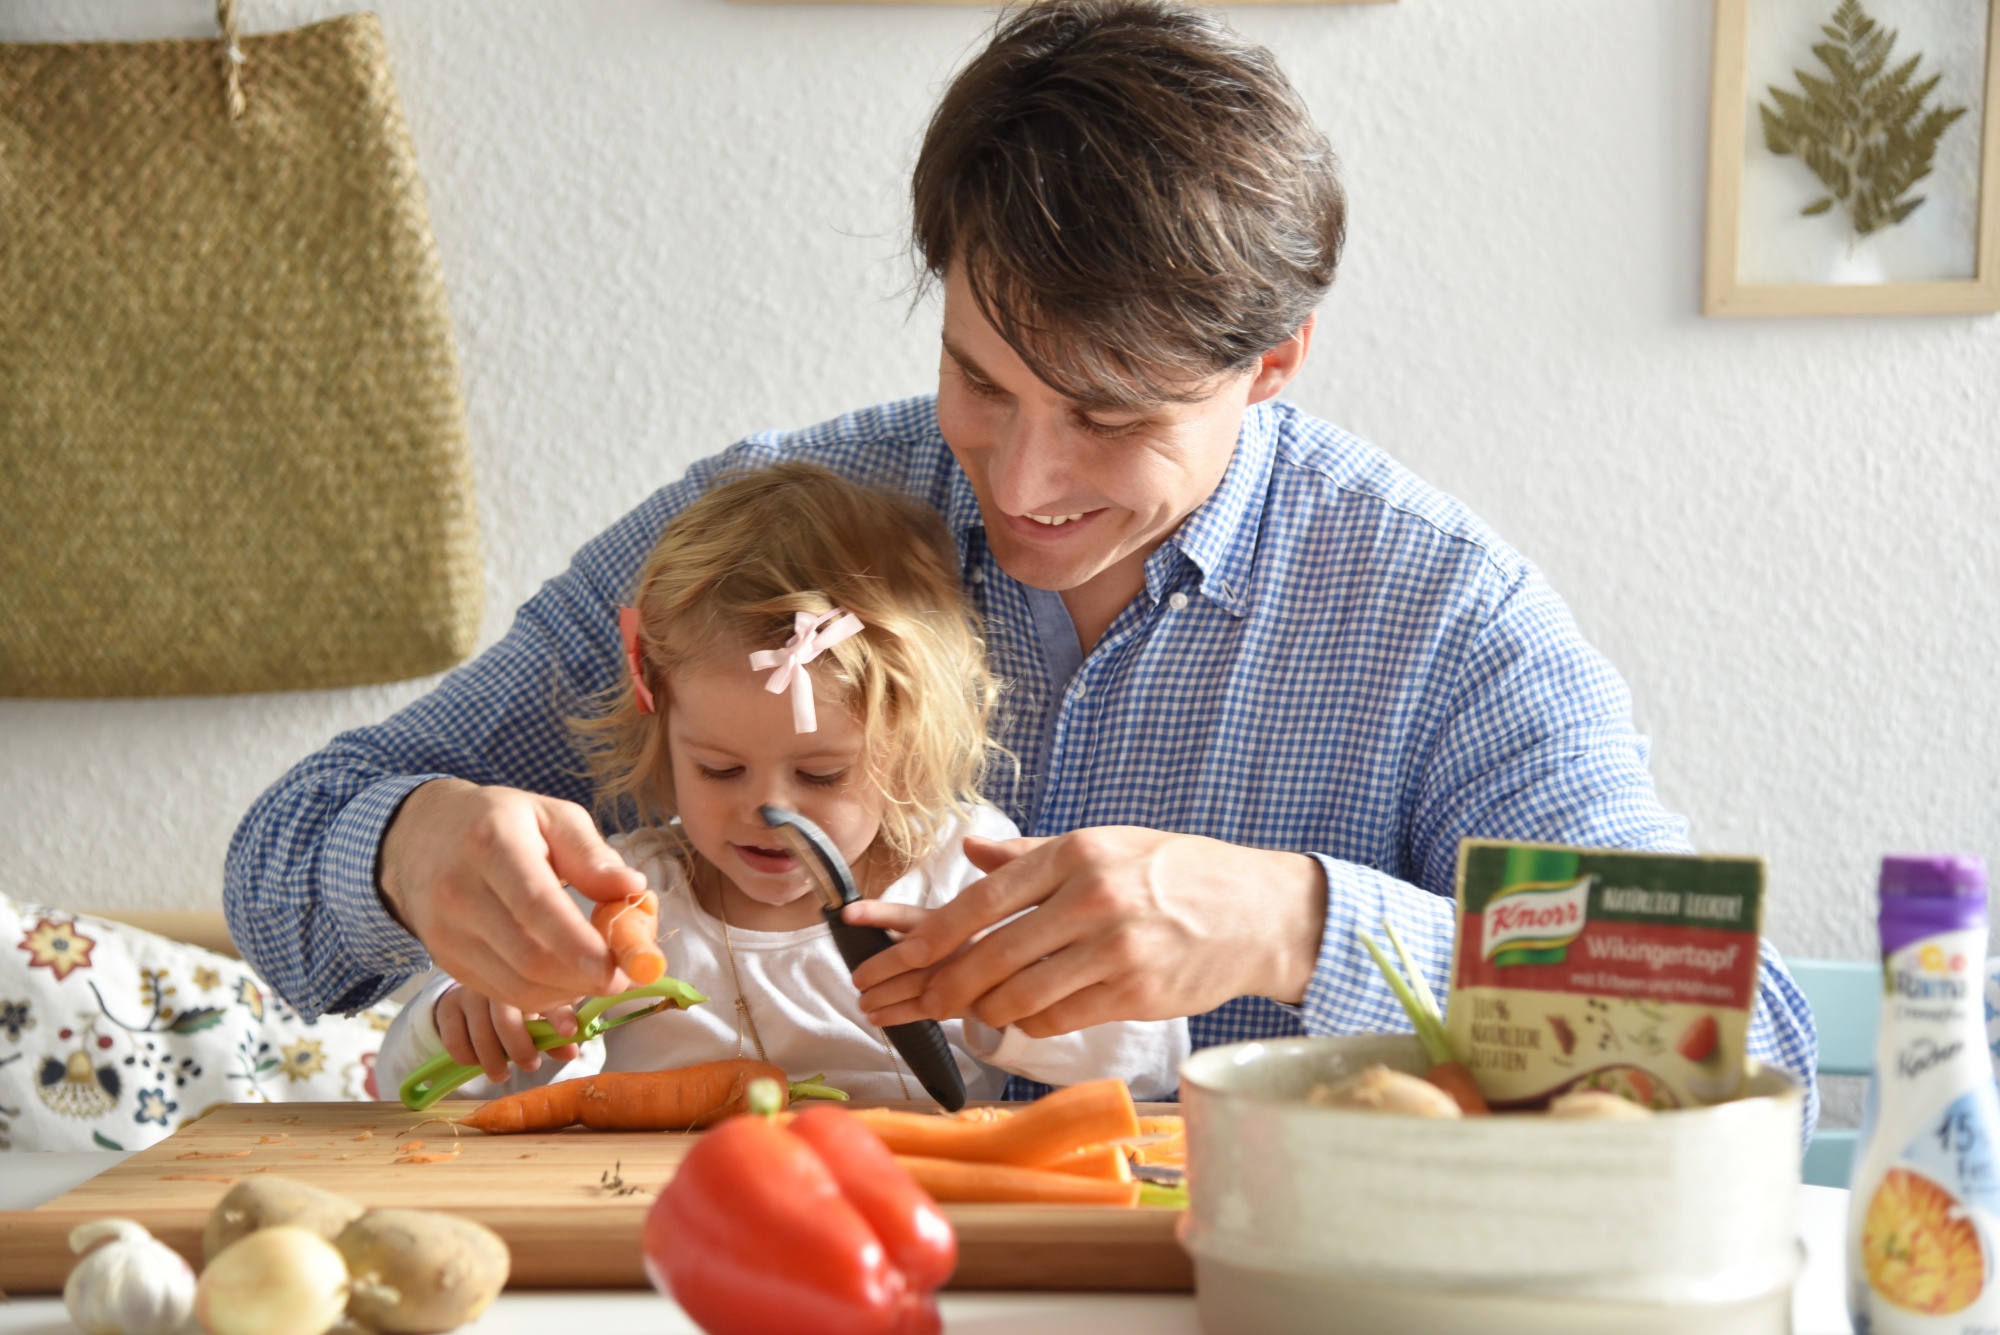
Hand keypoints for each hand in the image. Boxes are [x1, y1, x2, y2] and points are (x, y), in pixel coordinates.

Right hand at [379, 779, 645, 1014]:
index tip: (617, 967)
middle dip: (585, 978)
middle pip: (529, 957)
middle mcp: (459, 891)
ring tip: (599, 976)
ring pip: (516, 986)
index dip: (578, 944)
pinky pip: (501, 994)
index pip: (536, 905)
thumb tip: (632, 888)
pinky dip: (542, 997)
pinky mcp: (445, 959)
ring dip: (568, 993)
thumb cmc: (500, 821)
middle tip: (624, 977)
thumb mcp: (551, 815)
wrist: (421, 836)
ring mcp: (446, 932)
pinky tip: (565, 980)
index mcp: (491, 844)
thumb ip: (592, 854)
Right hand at [436, 984, 582, 1083]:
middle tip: (530, 1066)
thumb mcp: (538, 1018)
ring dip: (492, 1060)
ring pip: (480, 1032)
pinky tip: (476, 1061)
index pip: (547, 997)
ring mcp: (471, 993)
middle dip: (519, 1049)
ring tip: (501, 1074)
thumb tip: (571, 1052)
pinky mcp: (449, 1007)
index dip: (560, 1015)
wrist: (474, 996)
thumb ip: (554, 1036)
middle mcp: (499, 982)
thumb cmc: (515, 1009)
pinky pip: (455, 1038)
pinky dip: (467, 1056)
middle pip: (506, 1019)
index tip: (569, 1032)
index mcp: (530, 982)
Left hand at [847, 827, 1325, 1036]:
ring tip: (962, 1010)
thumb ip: (1030, 857)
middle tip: (903, 1006)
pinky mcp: (1134, 995)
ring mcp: (1114, 951)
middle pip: (987, 956)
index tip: (885, 961)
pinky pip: (1056, 1019)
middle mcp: (1090, 901)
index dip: (921, 938)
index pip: (978, 902)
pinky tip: (1021, 1016)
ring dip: (979, 1011)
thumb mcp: (1105, 845)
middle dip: (933, 989)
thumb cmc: (1174, 873)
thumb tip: (969, 850)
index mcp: (1073, 855)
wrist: (1258, 911)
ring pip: (1017, 997)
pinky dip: (1029, 1022)